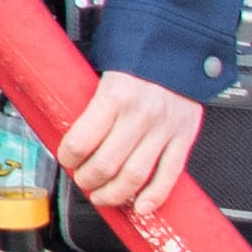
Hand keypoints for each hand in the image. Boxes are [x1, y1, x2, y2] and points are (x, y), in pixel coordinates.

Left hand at [59, 71, 207, 216]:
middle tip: (83, 180)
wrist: (181, 45)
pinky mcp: (184, 137)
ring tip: (103, 196)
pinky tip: (139, 206)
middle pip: (106, 165)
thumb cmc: (139, 57)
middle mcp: (141, 114)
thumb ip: (92, 102)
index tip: (67, 159)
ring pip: (134, 177)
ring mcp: (164, 129)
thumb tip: (68, 130)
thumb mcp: (106, 70)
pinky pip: (169, 175)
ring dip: (113, 194)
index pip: (82, 141)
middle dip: (88, 180)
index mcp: (115, 94)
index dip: (68, 157)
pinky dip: (153, 197)